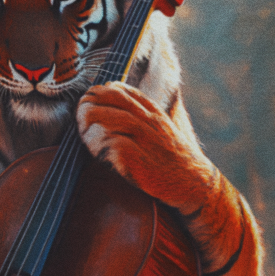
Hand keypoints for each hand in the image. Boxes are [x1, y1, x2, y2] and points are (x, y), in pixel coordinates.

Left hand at [76, 79, 187, 200]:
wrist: (194, 184)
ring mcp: (147, 140)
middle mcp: (150, 122)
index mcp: (153, 112)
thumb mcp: (160, 131)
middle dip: (90, 104)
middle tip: (80, 114)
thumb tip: (108, 104)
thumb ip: (140, 117)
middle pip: (113, 100)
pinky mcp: (142, 161)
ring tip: (84, 131)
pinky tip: (95, 150)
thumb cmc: (171, 159)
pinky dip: (100, 145)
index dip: (100, 92)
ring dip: (90, 123)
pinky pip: (115, 145)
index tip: (90, 100)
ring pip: (111, 119)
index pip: (122, 90)